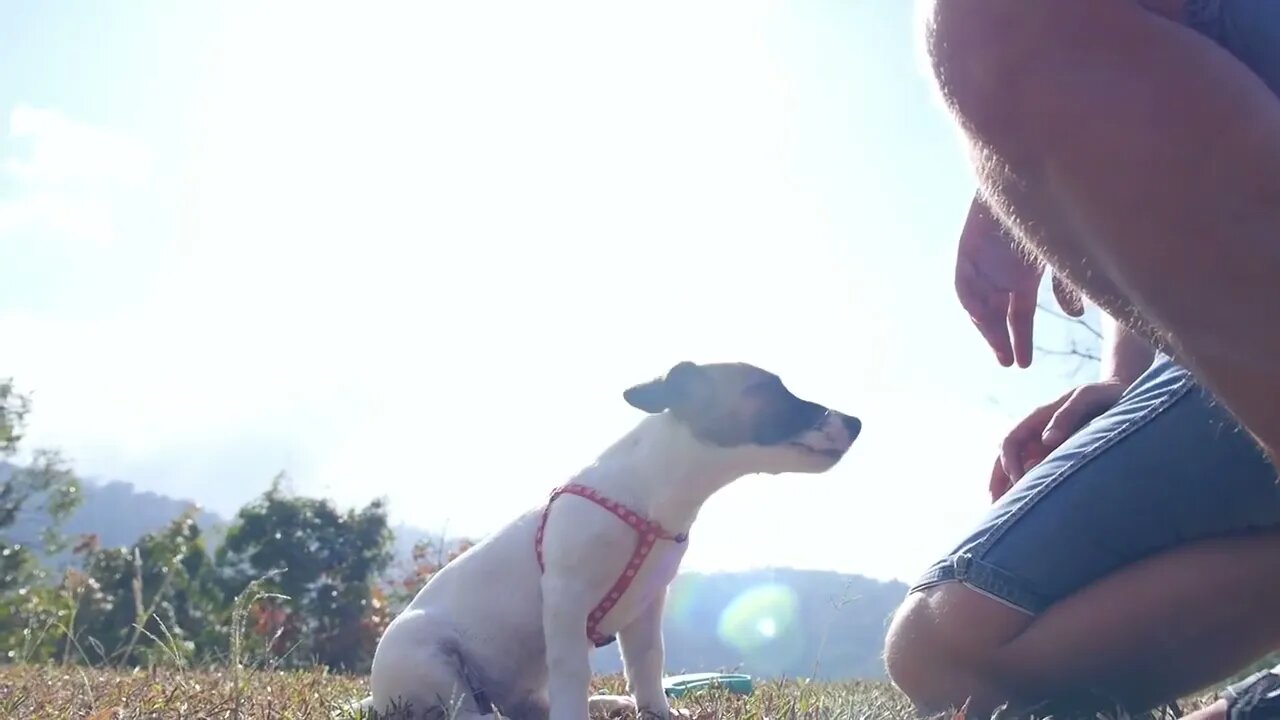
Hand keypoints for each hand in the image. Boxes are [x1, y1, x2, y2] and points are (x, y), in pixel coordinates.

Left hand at [956, 193, 1084, 367]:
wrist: (1029, 178)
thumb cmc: (1053, 214)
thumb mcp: (1063, 256)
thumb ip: (1066, 284)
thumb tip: (1077, 315)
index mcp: (1024, 277)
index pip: (1020, 316)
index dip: (1021, 339)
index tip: (1023, 364)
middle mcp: (1001, 275)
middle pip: (997, 316)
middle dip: (1001, 340)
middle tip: (1008, 363)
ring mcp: (983, 264)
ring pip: (979, 305)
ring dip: (986, 327)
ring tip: (998, 346)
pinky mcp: (967, 251)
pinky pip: (964, 284)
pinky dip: (971, 301)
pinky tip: (982, 317)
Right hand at [989, 380, 1127, 500]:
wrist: (1124, 395)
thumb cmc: (1107, 394)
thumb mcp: (1087, 396)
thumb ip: (1067, 414)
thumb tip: (1046, 440)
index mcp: (1037, 419)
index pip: (1010, 442)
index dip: (1009, 462)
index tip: (1020, 482)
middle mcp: (1036, 435)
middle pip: (1006, 459)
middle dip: (998, 483)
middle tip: (995, 507)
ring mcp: (1046, 448)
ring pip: (1018, 470)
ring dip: (1009, 490)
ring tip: (1005, 516)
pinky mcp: (1059, 458)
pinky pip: (1037, 476)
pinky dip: (1029, 491)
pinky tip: (1029, 510)